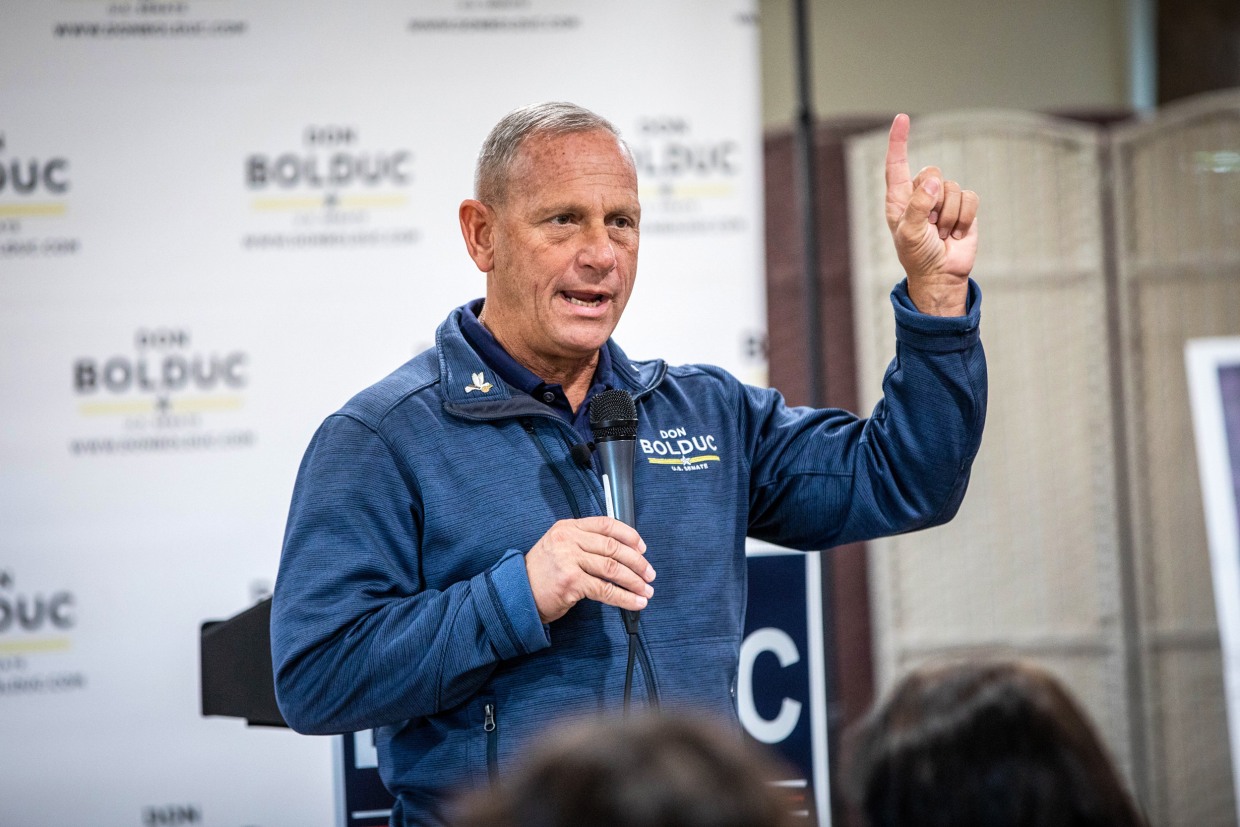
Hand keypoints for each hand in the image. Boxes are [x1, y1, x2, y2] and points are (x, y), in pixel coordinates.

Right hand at [524, 517, 655, 623]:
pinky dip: (624, 598)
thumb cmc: (542, 574)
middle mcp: (568, 539)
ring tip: (646, 591)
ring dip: (634, 581)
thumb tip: (622, 552)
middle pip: (613, 547)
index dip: (629, 536)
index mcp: (567, 527)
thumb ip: (584, 543)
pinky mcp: (571, 581)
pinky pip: (605, 589)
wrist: (517, 594)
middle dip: (637, 562)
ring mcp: (568, 559)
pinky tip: (635, 602)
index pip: (606, 524)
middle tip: (649, 574)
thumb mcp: (559, 547)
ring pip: (612, 569)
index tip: (643, 548)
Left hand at [884, 113, 978, 315]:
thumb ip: (918, 206)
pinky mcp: (964, 207)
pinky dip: (964, 219)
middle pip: (932, 173)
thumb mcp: (909, 233)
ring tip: (941, 234)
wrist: (941, 275)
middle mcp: (921, 193)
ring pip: (953, 189)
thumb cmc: (917, 255)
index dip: (899, 141)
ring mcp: (943, 199)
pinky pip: (970, 198)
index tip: (902, 118)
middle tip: (929, 226)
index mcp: (899, 197)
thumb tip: (934, 181)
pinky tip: (955, 234)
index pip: (897, 163)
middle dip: (933, 201)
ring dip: (948, 217)